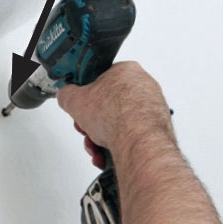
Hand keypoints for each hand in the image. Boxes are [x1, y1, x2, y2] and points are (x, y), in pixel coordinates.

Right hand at [57, 62, 173, 158]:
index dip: (87, 97)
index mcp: (126, 70)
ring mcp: (153, 108)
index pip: (101, 80)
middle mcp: (143, 86)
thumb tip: (65, 96)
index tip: (82, 107)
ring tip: (97, 145)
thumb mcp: (75, 101)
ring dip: (103, 138)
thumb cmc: (117, 115)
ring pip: (120, 123)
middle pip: (109, 105)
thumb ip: (67, 95)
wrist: (138, 140)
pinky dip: (118, 145)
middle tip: (88, 129)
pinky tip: (108, 152)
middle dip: (94, 122)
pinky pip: (132, 136)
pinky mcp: (156, 128)